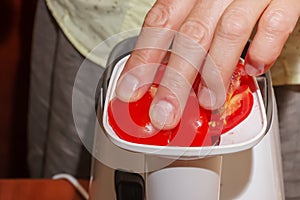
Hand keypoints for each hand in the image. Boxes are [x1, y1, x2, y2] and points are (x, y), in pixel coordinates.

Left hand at [116, 0, 299, 129]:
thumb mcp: (199, 3)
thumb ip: (186, 30)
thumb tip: (166, 72)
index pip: (160, 24)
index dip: (143, 59)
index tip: (131, 89)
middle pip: (190, 37)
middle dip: (175, 80)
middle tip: (164, 113)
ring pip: (228, 32)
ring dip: (215, 72)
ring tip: (207, 101)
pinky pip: (275, 23)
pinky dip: (264, 49)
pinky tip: (254, 69)